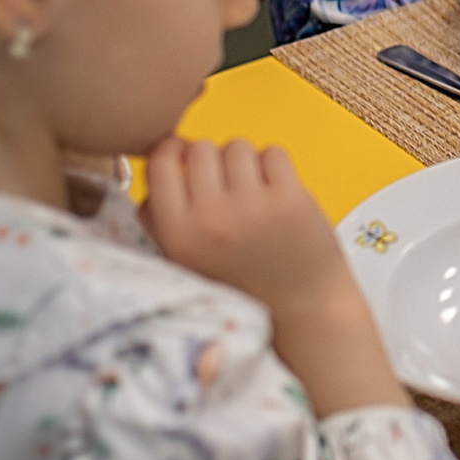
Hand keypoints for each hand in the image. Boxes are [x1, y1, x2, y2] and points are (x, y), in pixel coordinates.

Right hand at [141, 137, 347, 308]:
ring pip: (237, 146)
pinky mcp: (291, 199)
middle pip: (201, 148)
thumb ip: (159, 220)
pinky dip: (275, 167)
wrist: (301, 314)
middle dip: (212, 160)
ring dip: (244, 163)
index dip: (172, 152)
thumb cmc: (242, 288)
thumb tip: (159, 165)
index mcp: (178, 235)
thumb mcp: (182, 263)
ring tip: (252, 194)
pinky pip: (273, 153)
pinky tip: (276, 195)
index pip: (160, 161)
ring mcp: (253, 206)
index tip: (184, 157)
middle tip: (226, 187)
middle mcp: (212, 218)